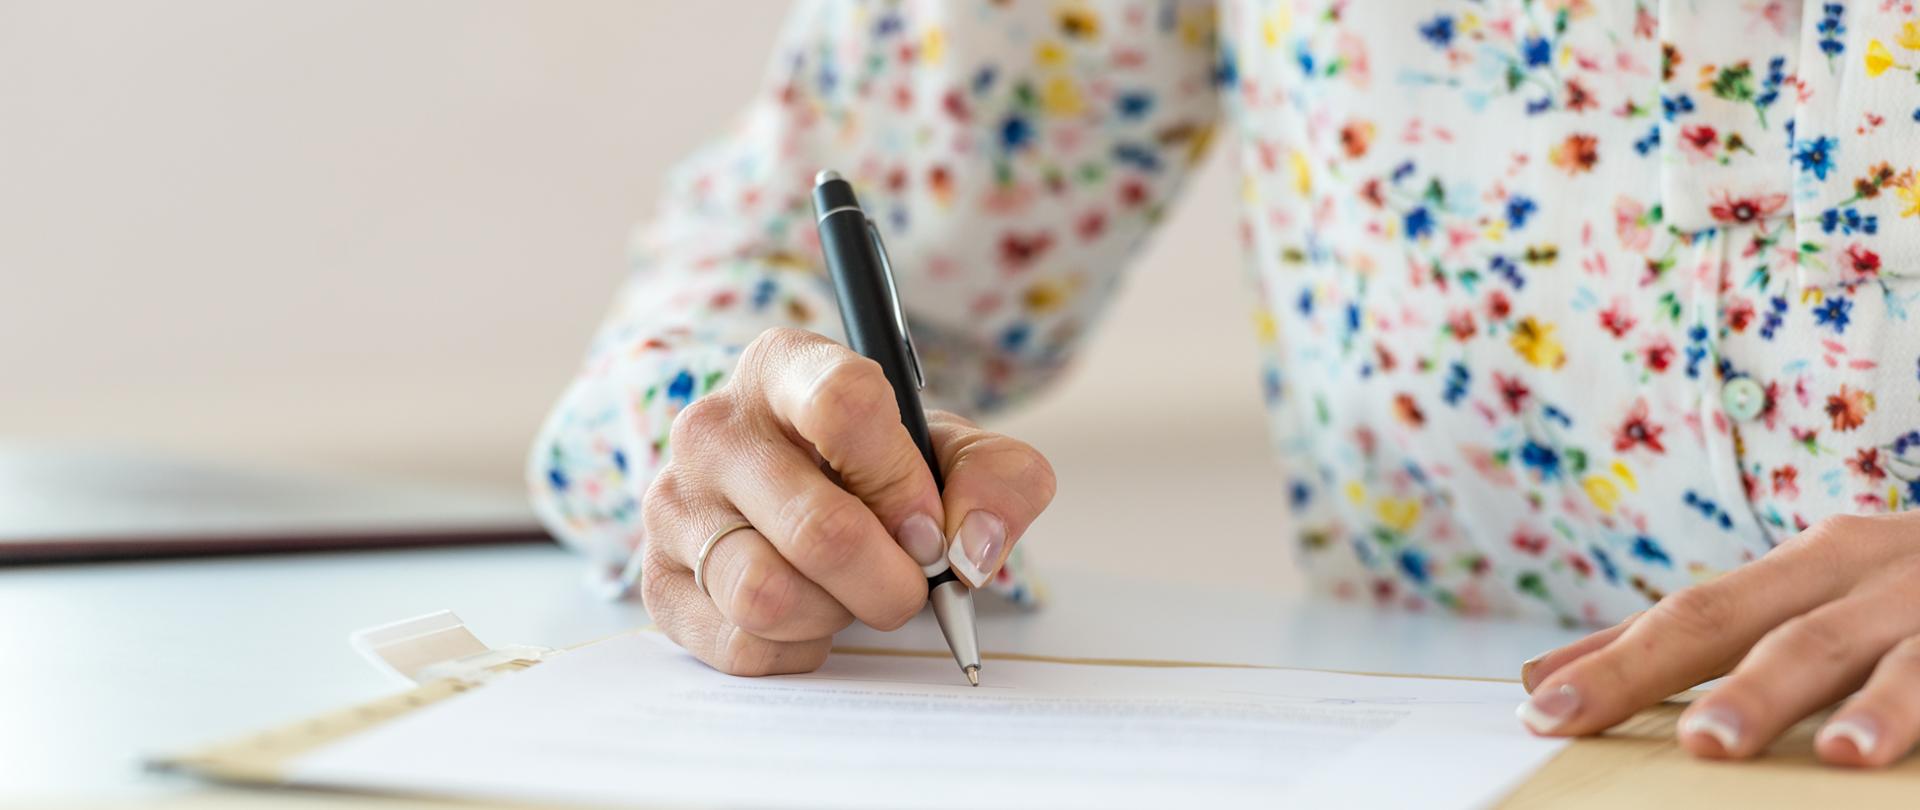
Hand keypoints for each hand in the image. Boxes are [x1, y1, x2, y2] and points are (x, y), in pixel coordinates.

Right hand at [638, 328, 1055, 675]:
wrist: (799, 495)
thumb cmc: (879, 469)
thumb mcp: (955, 450)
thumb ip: (999, 480)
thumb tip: (968, 549)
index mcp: (787, 367)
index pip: (844, 405)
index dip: (903, 483)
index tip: (926, 522)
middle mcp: (714, 427)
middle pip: (818, 528)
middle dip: (891, 579)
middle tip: (909, 580)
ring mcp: (675, 505)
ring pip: (769, 595)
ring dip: (837, 614)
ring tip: (847, 591)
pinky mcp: (658, 583)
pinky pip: (740, 645)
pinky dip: (796, 648)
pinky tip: (807, 613)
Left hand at [1517, 512, 1919, 766]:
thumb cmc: (1908, 591)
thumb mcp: (1807, 593)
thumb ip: (1688, 638)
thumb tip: (1547, 675)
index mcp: (1809, 564)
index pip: (1692, 613)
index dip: (1614, 660)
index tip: (1540, 707)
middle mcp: (1868, 575)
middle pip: (1756, 627)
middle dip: (1687, 678)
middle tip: (1631, 728)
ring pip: (1862, 655)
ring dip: (1809, 700)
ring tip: (1758, 749)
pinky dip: (1910, 715)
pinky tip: (1866, 754)